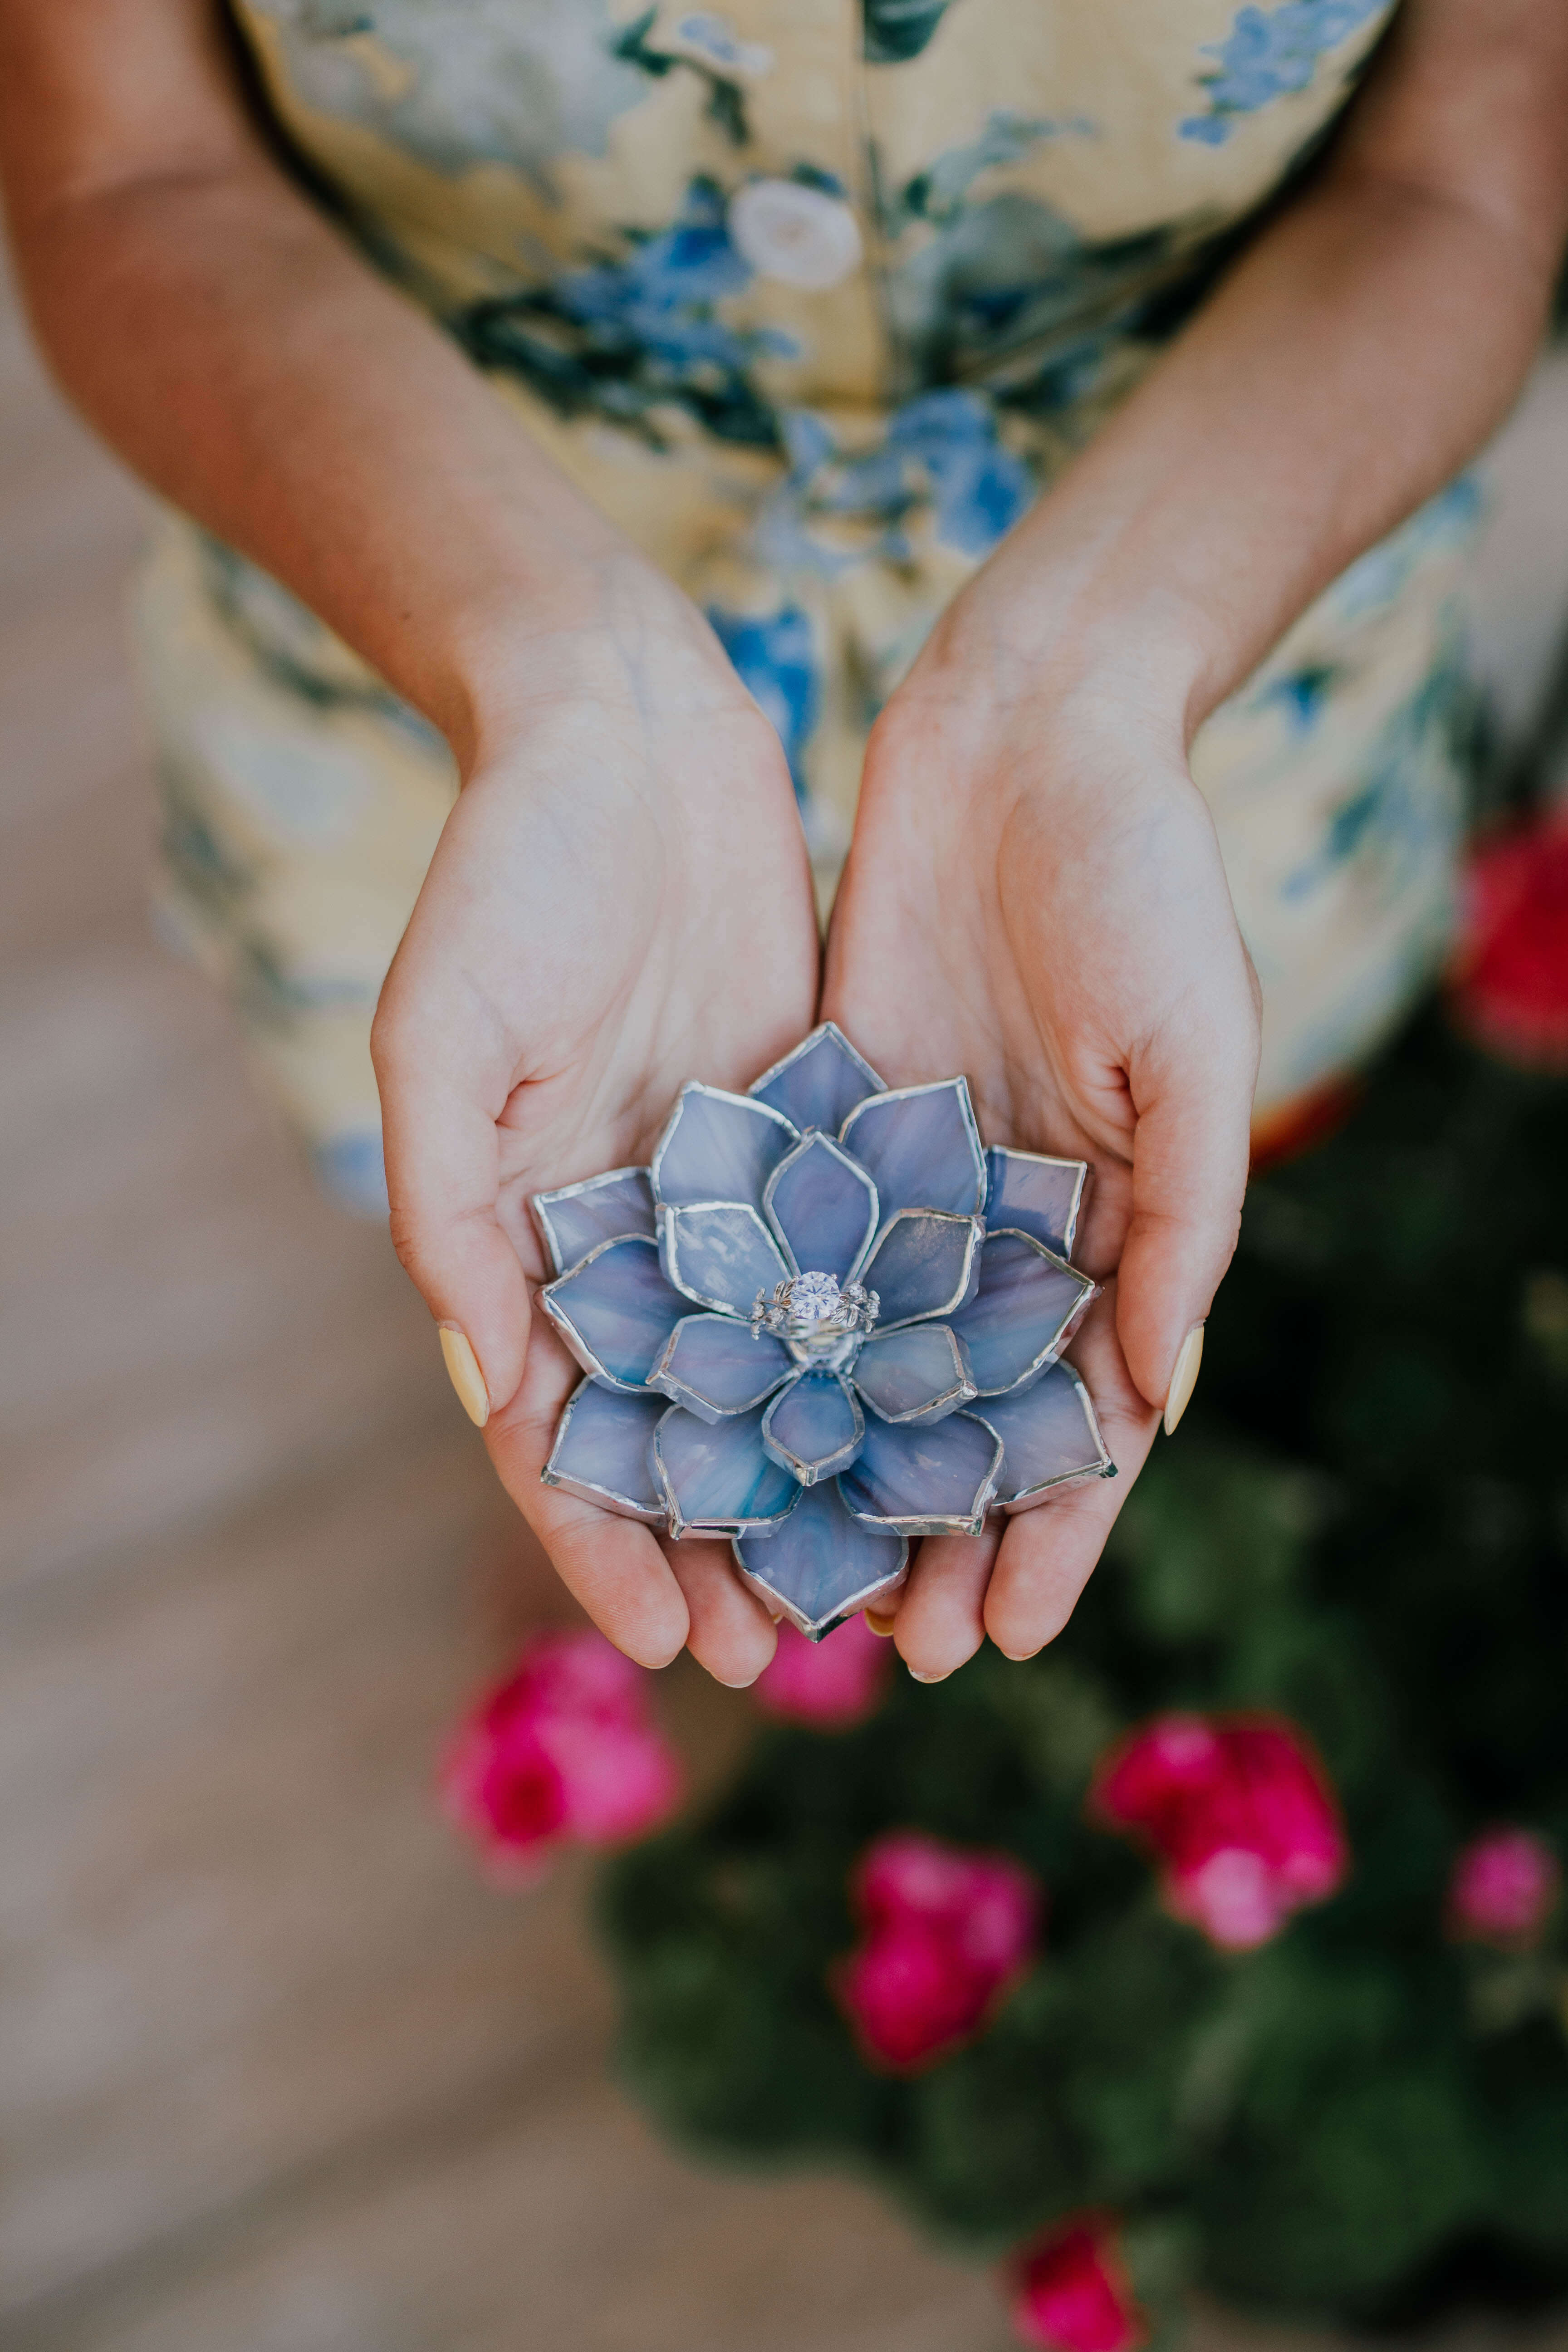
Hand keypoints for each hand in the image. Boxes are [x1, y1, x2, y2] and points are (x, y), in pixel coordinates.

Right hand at [373, 557, 818, 1683]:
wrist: (620, 723)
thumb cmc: (505, 871)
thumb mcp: (441, 1036)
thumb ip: (452, 1215)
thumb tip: (490, 1385)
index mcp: (528, 1231)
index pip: (568, 1430)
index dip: (613, 1543)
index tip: (676, 1645)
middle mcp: (633, 1229)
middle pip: (683, 1425)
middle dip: (733, 1543)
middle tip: (798, 1654)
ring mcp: (727, 1184)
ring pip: (782, 1365)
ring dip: (823, 1475)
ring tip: (885, 1581)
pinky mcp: (813, 1125)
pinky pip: (855, 1261)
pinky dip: (889, 1346)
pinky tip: (944, 1424)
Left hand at [823, 598, 1259, 1679]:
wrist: (1032, 733)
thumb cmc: (1143, 878)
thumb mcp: (1191, 1048)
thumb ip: (1178, 1220)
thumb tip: (1156, 1393)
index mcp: (1114, 1222)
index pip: (1082, 1417)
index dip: (1054, 1533)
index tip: (1013, 1639)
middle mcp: (1010, 1223)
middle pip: (968, 1417)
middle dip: (939, 1535)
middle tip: (891, 1654)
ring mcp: (915, 1181)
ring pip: (871, 1360)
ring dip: (841, 1472)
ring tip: (800, 1579)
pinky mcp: (829, 1121)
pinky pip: (795, 1255)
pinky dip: (768, 1344)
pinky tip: (726, 1428)